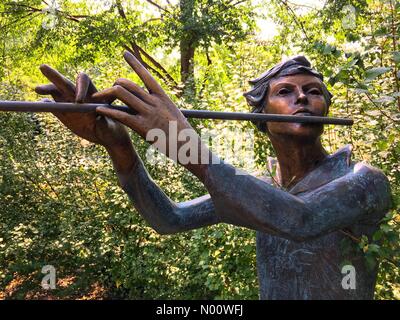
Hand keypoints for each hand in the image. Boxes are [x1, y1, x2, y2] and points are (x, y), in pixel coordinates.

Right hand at [35, 65, 130, 148]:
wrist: (107, 136)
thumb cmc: (112, 129)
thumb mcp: (110, 128)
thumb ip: (105, 123)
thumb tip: (99, 119)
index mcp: (92, 94)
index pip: (84, 80)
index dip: (80, 87)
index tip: (79, 101)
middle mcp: (79, 95)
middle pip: (65, 82)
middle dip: (54, 76)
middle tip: (43, 67)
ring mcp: (69, 103)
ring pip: (56, 91)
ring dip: (46, 89)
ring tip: (37, 89)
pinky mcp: (63, 113)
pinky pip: (52, 106)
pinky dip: (46, 105)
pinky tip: (40, 104)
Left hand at [94, 51, 208, 170]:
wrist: (188, 146)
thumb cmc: (182, 133)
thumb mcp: (173, 115)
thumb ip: (160, 107)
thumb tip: (152, 105)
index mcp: (162, 97)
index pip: (146, 75)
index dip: (135, 64)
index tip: (125, 54)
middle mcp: (154, 102)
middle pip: (128, 84)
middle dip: (113, 86)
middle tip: (103, 92)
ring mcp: (148, 113)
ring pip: (122, 95)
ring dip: (106, 95)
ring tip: (96, 99)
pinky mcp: (143, 127)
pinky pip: (121, 115)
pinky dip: (108, 111)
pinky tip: (99, 110)